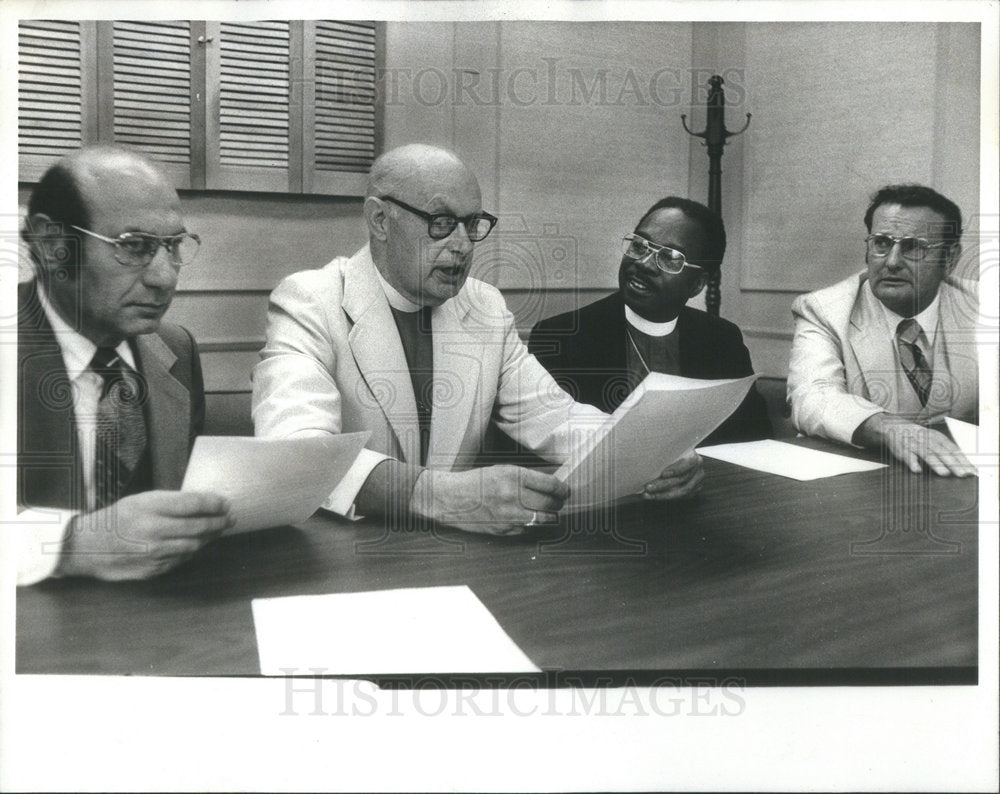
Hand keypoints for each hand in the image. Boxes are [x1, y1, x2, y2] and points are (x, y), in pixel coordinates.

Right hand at [57, 491, 233, 580]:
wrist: (87, 547)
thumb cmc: (117, 519)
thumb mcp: (141, 500)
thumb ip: (171, 502)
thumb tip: (204, 503)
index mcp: (149, 507)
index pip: (193, 504)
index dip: (214, 503)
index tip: (225, 503)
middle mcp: (154, 530)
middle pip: (199, 526)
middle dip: (220, 521)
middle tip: (230, 517)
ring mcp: (154, 552)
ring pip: (194, 545)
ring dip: (210, 537)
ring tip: (219, 529)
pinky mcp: (154, 569)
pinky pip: (182, 559)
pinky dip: (193, 550)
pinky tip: (198, 543)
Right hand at [410, 465, 568, 535]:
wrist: (451, 499)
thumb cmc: (475, 483)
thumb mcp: (501, 471)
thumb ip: (525, 478)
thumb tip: (550, 486)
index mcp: (513, 476)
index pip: (550, 485)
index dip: (562, 490)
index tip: (565, 491)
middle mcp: (513, 495)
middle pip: (550, 504)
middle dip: (558, 504)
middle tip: (558, 502)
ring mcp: (509, 514)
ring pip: (543, 520)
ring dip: (549, 516)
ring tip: (548, 512)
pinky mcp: (504, 529)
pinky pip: (528, 529)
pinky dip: (531, 525)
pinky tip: (527, 519)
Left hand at [643, 449, 704, 499]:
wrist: (683, 460)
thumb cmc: (672, 455)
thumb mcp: (670, 452)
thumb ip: (664, 455)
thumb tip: (648, 459)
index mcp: (694, 458)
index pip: (688, 463)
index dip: (676, 469)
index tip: (663, 474)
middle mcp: (698, 471)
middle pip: (682, 480)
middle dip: (663, 485)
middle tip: (648, 487)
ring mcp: (697, 483)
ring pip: (681, 491)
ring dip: (662, 494)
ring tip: (648, 494)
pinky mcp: (693, 492)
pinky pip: (680, 497)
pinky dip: (665, 497)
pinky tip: (653, 496)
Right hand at [854, 414, 975, 476]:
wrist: (893, 427)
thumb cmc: (917, 436)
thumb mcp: (933, 439)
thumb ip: (946, 450)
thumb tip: (964, 464)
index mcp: (937, 437)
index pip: (953, 449)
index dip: (963, 460)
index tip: (972, 471)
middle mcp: (927, 440)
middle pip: (942, 452)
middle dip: (953, 463)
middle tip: (962, 474)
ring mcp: (914, 444)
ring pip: (926, 454)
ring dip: (935, 463)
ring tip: (944, 473)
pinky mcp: (902, 449)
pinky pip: (907, 456)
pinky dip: (912, 462)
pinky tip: (917, 470)